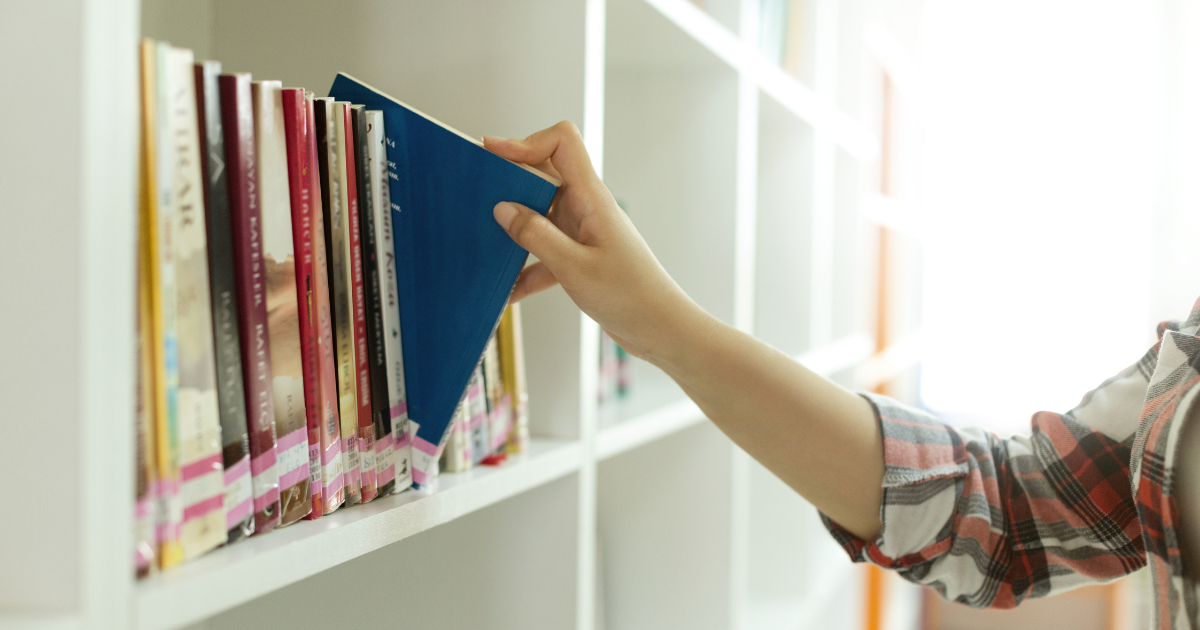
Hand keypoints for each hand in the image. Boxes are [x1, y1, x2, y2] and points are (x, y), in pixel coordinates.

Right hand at [484, 121, 703, 362]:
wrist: (660, 328)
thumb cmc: (630, 296)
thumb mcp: (573, 267)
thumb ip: (535, 235)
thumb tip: (502, 209)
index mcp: (592, 198)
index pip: (562, 143)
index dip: (526, 142)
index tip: (493, 153)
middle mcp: (587, 207)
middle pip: (543, 174)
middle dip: (510, 183)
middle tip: (479, 198)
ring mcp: (583, 231)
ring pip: (539, 213)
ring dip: (515, 227)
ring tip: (486, 242)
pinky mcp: (580, 255)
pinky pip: (545, 250)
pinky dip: (527, 266)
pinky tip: (509, 290)